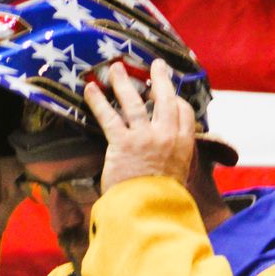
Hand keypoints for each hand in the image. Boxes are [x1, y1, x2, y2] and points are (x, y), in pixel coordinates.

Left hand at [84, 58, 194, 192]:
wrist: (150, 210)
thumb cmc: (163, 201)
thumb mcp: (179, 180)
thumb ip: (176, 165)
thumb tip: (171, 165)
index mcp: (184, 145)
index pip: (184, 114)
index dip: (177, 100)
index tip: (171, 94)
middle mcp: (166, 136)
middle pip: (164, 99)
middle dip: (160, 79)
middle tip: (155, 65)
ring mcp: (144, 137)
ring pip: (134, 102)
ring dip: (123, 83)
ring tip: (116, 68)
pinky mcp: (122, 143)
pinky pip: (108, 117)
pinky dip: (97, 102)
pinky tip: (89, 89)